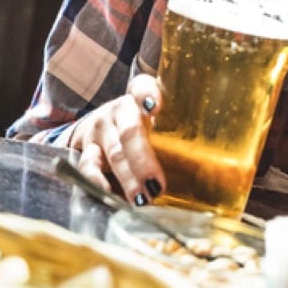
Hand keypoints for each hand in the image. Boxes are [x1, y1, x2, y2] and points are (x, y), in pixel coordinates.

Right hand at [67, 74, 164, 206]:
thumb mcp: (158, 120)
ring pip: (114, 153)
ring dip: (128, 178)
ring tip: (142, 199)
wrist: (100, 126)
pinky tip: (109, 194)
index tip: (154, 107)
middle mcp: (118, 110)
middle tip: (158, 186)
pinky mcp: (83, 148)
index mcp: (140, 97)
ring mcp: (99, 129)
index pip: (143, 87)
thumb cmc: (140, 126)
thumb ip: (174, 131)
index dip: (147, 95)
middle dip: (143, 161)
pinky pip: (88, 166)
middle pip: (130, 132)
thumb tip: (203, 165)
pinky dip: (98, 182)